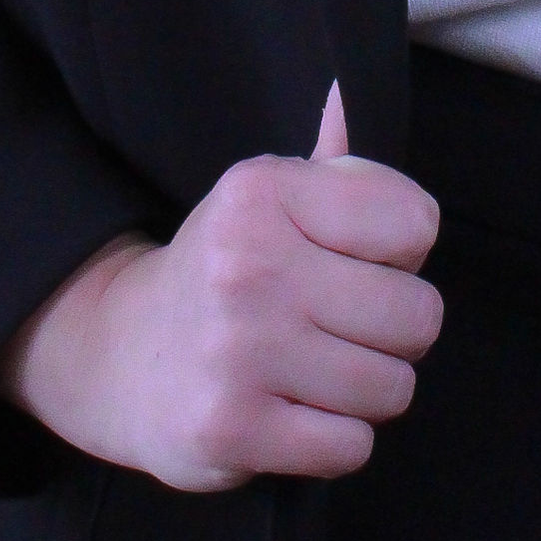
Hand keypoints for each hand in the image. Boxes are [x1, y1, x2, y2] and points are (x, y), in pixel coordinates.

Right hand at [0, 84, 443, 492]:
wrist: (122, 355)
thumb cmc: (224, 270)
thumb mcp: (264, 201)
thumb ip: (329, 161)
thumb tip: (349, 93)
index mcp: (261, 191)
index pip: (415, 224)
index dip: (402, 253)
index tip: (359, 261)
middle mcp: (248, 264)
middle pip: (417, 315)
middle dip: (397, 331)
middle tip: (344, 327)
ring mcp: (238, 351)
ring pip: (392, 388)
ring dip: (367, 391)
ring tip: (317, 370)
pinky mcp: (232, 429)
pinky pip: (351, 447)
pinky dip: (336, 440)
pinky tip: (294, 412)